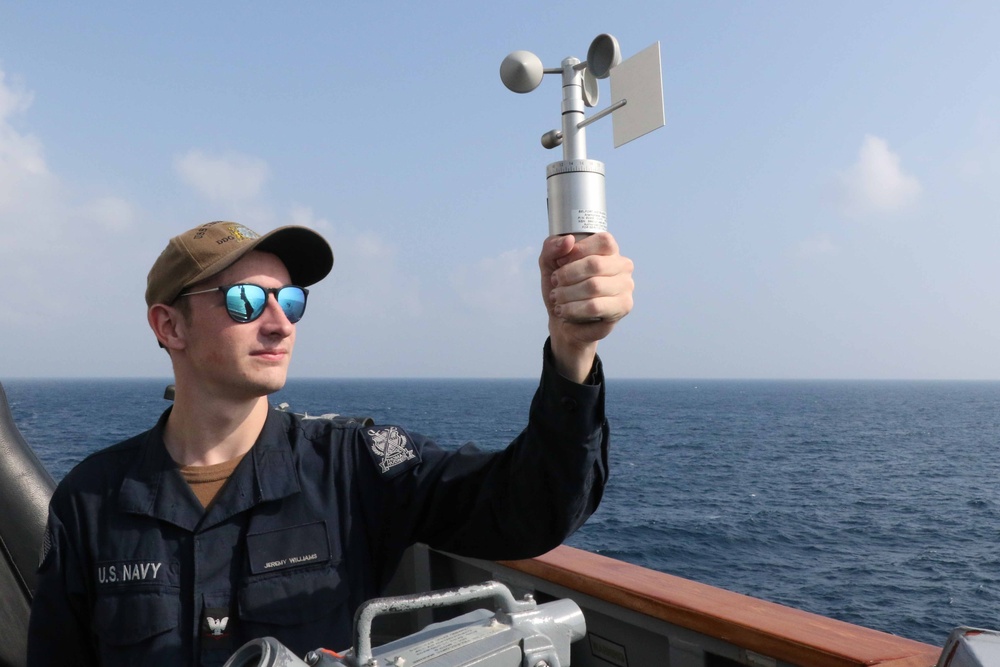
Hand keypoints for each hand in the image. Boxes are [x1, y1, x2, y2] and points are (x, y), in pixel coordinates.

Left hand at [539, 232, 633, 381]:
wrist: (565, 322)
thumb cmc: (562, 288)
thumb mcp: (549, 262)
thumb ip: (552, 246)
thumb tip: (569, 240)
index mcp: (609, 250)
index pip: (603, 241)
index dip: (578, 250)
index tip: (560, 262)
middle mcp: (622, 266)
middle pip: (595, 264)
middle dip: (567, 275)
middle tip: (555, 283)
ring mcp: (626, 286)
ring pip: (593, 286)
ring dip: (567, 293)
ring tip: (556, 298)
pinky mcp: (623, 307)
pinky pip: (595, 306)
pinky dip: (573, 309)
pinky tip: (563, 311)